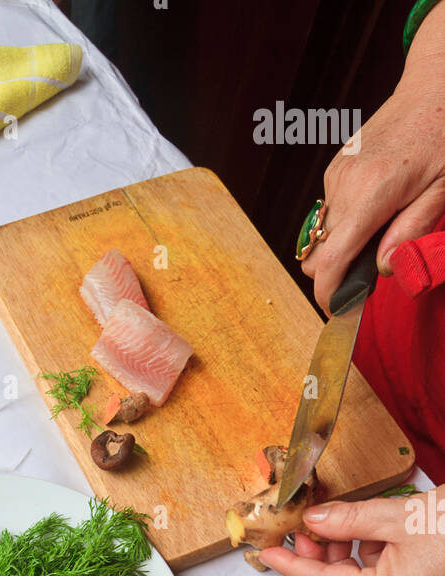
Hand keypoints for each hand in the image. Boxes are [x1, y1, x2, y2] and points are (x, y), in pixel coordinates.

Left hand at [258, 490, 444, 575]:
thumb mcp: (401, 515)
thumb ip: (350, 520)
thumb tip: (315, 521)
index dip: (292, 566)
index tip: (266, 553)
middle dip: (317, 562)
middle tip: (306, 531)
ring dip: (344, 560)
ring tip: (340, 525)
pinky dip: (369, 562)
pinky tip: (371, 534)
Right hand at [303, 2, 444, 311]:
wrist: (434, 84)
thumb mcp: (443, 189)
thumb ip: (411, 232)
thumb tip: (383, 270)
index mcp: (373, 192)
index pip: (331, 259)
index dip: (328, 295)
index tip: (337, 313)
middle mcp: (345, 185)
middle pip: (319, 254)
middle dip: (337, 274)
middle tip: (369, 278)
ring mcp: (335, 176)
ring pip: (322, 237)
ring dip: (341, 250)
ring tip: (379, 239)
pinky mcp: (334, 171)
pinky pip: (330, 215)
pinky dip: (345, 228)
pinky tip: (375, 214)